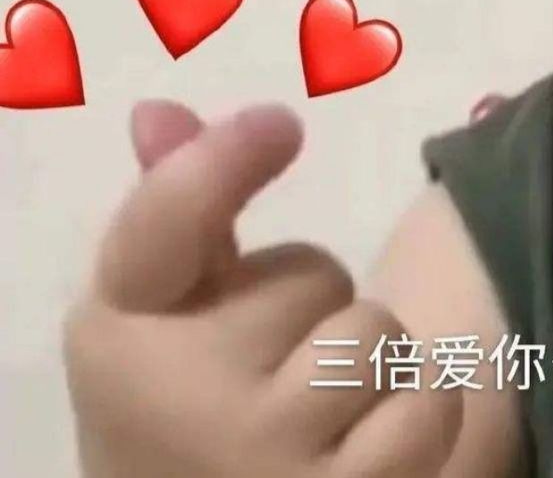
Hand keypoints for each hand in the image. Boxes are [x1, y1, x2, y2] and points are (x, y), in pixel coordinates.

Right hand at [64, 101, 461, 477]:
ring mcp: (262, 459)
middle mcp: (179, 394)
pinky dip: (413, 415)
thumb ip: (179, 215)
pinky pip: (426, 408)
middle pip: (312, 275)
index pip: (167, 220)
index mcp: (123, 328)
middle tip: (277, 362)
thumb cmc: (189, 402)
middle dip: (309, 308)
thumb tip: (158, 112)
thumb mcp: (168, 313)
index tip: (279, 125)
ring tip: (322, 408)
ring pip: (376, 335)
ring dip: (367, 360)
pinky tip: (363, 449)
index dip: (222, 160)